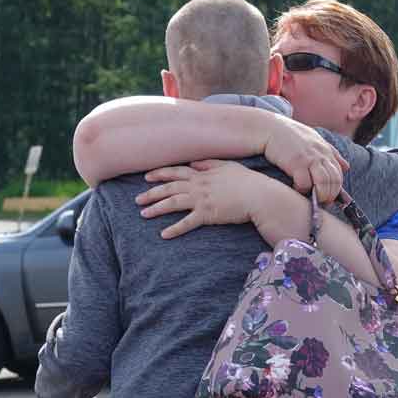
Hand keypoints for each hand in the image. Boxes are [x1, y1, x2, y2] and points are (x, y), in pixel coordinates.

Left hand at [138, 160, 266, 238]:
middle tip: (137, 200)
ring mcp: (201, 200)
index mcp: (202, 174)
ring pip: (173, 203)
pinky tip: (163, 234)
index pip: (176, 172)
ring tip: (143, 215)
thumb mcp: (228, 166)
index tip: (147, 177)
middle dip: (151, 193)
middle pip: (169, 188)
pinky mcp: (207, 215)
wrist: (259, 195)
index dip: (160, 174)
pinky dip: (174, 229)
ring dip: (156, 209)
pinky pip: (186, 223)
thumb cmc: (248, 181)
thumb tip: (195, 162)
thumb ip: (210, 163)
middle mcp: (198, 185)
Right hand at [262, 117, 347, 202]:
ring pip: (323, 184)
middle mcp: (321, 154)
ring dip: (319, 195)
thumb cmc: (290, 136)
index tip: (328, 197)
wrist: (270, 128)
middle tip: (321, 202)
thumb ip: (331, 153)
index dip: (336, 189)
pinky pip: (305, 183)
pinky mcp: (296, 163)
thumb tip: (346, 167)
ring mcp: (309, 158)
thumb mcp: (315, 139)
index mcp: (326, 151)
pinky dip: (302, 190)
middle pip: (334, 181)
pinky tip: (296, 188)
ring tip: (311, 199)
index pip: (339, 174)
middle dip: (329, 195)